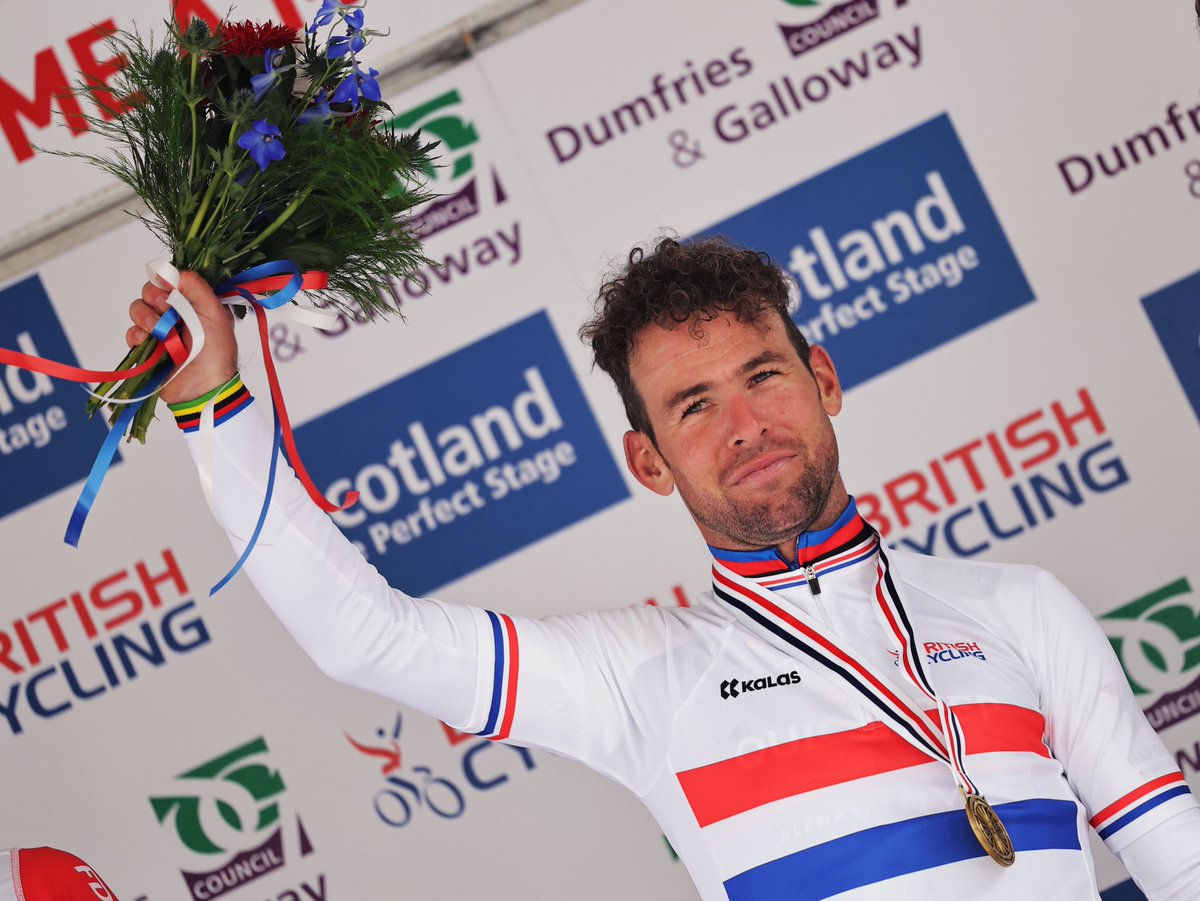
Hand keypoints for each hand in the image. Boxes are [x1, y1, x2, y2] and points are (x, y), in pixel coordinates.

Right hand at [126, 271, 238, 404]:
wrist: (204, 386)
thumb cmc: (216, 352)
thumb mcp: (214, 312)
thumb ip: (196, 287)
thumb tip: (171, 271)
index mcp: (192, 303)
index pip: (169, 280)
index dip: (165, 281)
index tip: (169, 287)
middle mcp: (175, 314)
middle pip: (149, 291)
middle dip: (155, 298)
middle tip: (167, 310)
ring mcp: (159, 330)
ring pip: (137, 309)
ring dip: (146, 317)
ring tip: (160, 332)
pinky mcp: (147, 347)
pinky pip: (131, 332)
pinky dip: (137, 335)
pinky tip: (150, 343)